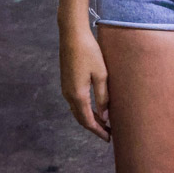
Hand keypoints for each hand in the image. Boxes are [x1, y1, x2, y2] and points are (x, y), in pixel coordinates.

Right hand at [59, 25, 110, 141]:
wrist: (72, 34)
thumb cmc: (89, 52)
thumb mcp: (101, 74)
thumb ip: (102, 96)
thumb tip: (104, 116)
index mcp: (78, 95)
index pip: (88, 121)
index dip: (98, 131)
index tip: (108, 138)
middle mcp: (68, 95)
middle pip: (81, 118)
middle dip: (94, 127)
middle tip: (107, 133)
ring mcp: (65, 88)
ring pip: (77, 110)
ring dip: (88, 118)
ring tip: (102, 122)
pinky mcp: (66, 81)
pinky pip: (74, 102)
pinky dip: (84, 109)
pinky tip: (92, 107)